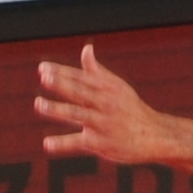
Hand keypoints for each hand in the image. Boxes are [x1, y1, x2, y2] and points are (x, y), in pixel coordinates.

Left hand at [32, 44, 173, 163]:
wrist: (154, 135)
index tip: (42, 68)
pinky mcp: (100, 143)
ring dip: (58, 109)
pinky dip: (63, 143)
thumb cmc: (130, 108)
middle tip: (45, 78)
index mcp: (107, 88)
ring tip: (38, 103)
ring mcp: (102, 123)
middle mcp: (105, 103)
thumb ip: (96, 70)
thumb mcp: (116, 86)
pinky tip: (47, 144)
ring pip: (78, 114)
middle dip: (62, 84)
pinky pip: (78, 142)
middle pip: (80, 92)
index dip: (61, 72)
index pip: (81, 77)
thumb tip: (86, 48)